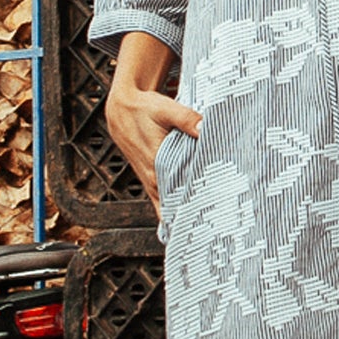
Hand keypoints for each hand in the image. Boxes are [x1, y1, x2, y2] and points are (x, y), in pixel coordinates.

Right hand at [105, 31, 199, 217]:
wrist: (122, 109)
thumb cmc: (143, 109)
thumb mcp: (166, 110)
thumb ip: (187, 119)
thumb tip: (205, 128)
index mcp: (156, 166)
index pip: (176, 199)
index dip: (191, 213)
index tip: (209, 224)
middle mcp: (152, 179)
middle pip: (174, 208)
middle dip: (193, 219)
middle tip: (216, 229)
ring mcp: (151, 180)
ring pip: (168, 207)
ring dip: (184, 215)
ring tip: (206, 229)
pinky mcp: (152, 177)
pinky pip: (164, 199)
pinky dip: (174, 207)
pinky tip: (188, 216)